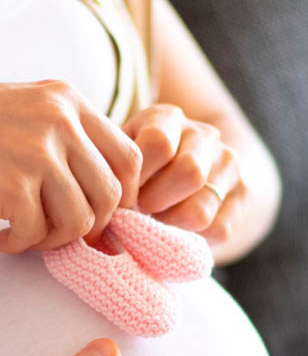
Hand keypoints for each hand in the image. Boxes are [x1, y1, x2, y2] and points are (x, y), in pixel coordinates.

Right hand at [0, 80, 140, 251]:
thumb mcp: (24, 114)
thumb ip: (68, 141)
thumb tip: (114, 200)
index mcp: (67, 98)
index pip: (128, 157)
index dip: (123, 198)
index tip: (99, 220)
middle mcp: (60, 120)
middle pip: (110, 195)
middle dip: (89, 228)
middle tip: (57, 237)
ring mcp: (38, 152)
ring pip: (81, 221)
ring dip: (54, 240)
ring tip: (24, 236)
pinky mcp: (13, 186)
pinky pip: (39, 234)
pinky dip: (21, 245)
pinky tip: (0, 238)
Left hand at [124, 104, 249, 243]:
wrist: (187, 174)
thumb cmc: (138, 171)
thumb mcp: (120, 159)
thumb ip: (113, 172)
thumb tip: (111, 206)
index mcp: (167, 118)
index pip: (158, 143)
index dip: (137, 177)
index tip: (124, 194)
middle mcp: (204, 134)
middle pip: (189, 173)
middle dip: (156, 202)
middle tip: (142, 208)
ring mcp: (229, 161)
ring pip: (201, 210)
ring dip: (172, 223)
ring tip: (160, 218)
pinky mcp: (245, 192)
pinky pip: (218, 229)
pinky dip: (194, 237)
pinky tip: (181, 225)